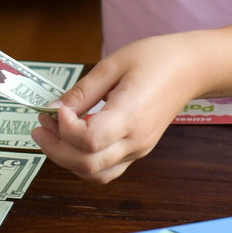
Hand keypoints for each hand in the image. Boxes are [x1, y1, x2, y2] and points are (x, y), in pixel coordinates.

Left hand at [31, 33, 205, 182]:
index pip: (90, 140)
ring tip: (51, 135)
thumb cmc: (156, 58)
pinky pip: (106, 169)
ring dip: (67, 160)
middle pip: (88, 164)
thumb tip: (53, 109)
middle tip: (40, 126)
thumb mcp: (114, 63)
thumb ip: (83, 91)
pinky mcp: (138, 150)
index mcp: (131, 114)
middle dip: (56, 149)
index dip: (65, 130)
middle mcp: (136, 139)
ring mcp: (139, 149)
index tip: (56, 109)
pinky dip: (84, 162)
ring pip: (96, 173)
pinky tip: (73, 140)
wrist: (191, 68)